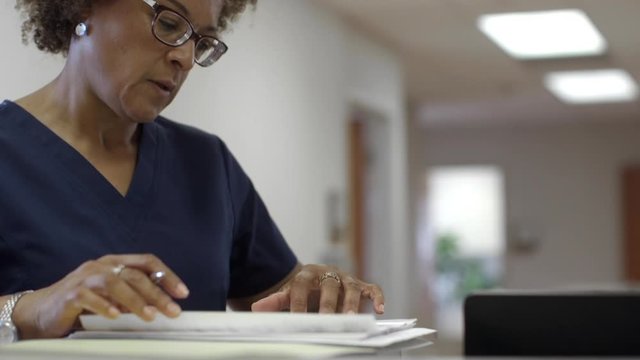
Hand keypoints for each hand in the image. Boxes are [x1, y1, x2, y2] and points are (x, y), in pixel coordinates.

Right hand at [13, 254, 188, 338]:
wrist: (40, 312)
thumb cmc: (81, 303)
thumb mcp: (112, 297)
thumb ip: (132, 296)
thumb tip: (161, 306)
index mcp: (114, 263)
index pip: (147, 262)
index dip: (167, 275)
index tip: (183, 293)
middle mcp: (101, 266)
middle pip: (135, 275)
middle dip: (157, 293)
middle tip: (172, 311)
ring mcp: (84, 278)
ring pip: (114, 283)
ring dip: (134, 300)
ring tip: (149, 316)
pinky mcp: (69, 294)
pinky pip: (89, 297)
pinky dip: (104, 306)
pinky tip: (114, 316)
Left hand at [250, 264, 383, 313]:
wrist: (318, 279)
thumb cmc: (303, 291)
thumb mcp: (288, 294)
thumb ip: (275, 301)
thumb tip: (255, 309)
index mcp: (307, 275)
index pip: (301, 286)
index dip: (298, 302)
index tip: (296, 318)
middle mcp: (328, 274)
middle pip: (329, 285)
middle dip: (328, 303)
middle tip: (327, 319)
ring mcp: (346, 279)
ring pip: (351, 287)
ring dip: (351, 303)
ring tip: (350, 318)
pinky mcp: (361, 285)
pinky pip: (372, 288)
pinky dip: (377, 297)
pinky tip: (380, 310)